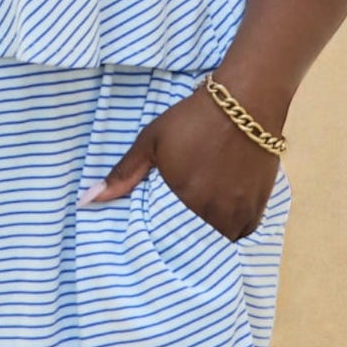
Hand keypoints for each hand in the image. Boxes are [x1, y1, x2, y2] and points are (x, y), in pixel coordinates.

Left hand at [75, 86, 279, 241]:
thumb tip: (86, 200)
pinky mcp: (259, 207)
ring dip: (208, 235)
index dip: (160, 241)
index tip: (153, 237)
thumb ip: (123, 174)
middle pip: (194, 243)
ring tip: (196, 225)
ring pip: (220, 240)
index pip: (166, 240)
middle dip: (183, 241)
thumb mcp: (151, 141)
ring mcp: (240, 212)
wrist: (246, 103)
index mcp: (184, 200)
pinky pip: (242, 233)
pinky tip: (220, 215)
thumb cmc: (193, 120)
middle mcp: (214, 213)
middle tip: (173, 232)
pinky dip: (231, 228)